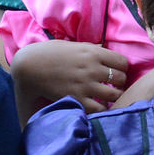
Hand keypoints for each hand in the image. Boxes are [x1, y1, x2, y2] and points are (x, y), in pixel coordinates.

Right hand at [11, 40, 128, 110]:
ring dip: (113, 97)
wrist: (30, 66)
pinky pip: (100, 108)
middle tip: (112, 86)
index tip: (115, 72)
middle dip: (119, 83)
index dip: (121, 68)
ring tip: (107, 97)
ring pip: (115, 95)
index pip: (123, 62)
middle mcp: (92, 68)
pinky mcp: (77, 99)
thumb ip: (92, 50)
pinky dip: (101, 108)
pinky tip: (96, 105)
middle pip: (121, 79)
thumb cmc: (51, 53)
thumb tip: (106, 51)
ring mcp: (85, 85)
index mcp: (93, 53)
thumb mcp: (74, 46)